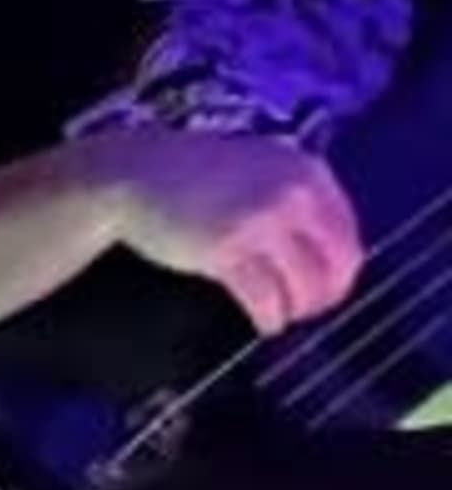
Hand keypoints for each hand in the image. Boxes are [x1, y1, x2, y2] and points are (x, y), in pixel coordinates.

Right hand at [86, 125, 362, 336]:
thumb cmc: (199, 173)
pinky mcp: (226, 250)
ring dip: (296, 309)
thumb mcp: (263, 167)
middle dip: (325, 296)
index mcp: (308, 172)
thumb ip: (298, 196)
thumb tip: (329, 251)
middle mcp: (292, 195)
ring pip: (304, 286)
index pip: (350, 236)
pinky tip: (265, 323)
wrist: (138, 173)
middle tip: (307, 309)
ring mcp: (259, 223)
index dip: (342, 271)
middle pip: (335, 265)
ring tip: (282, 315)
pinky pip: (265, 298)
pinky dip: (269, 317)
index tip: (328, 288)